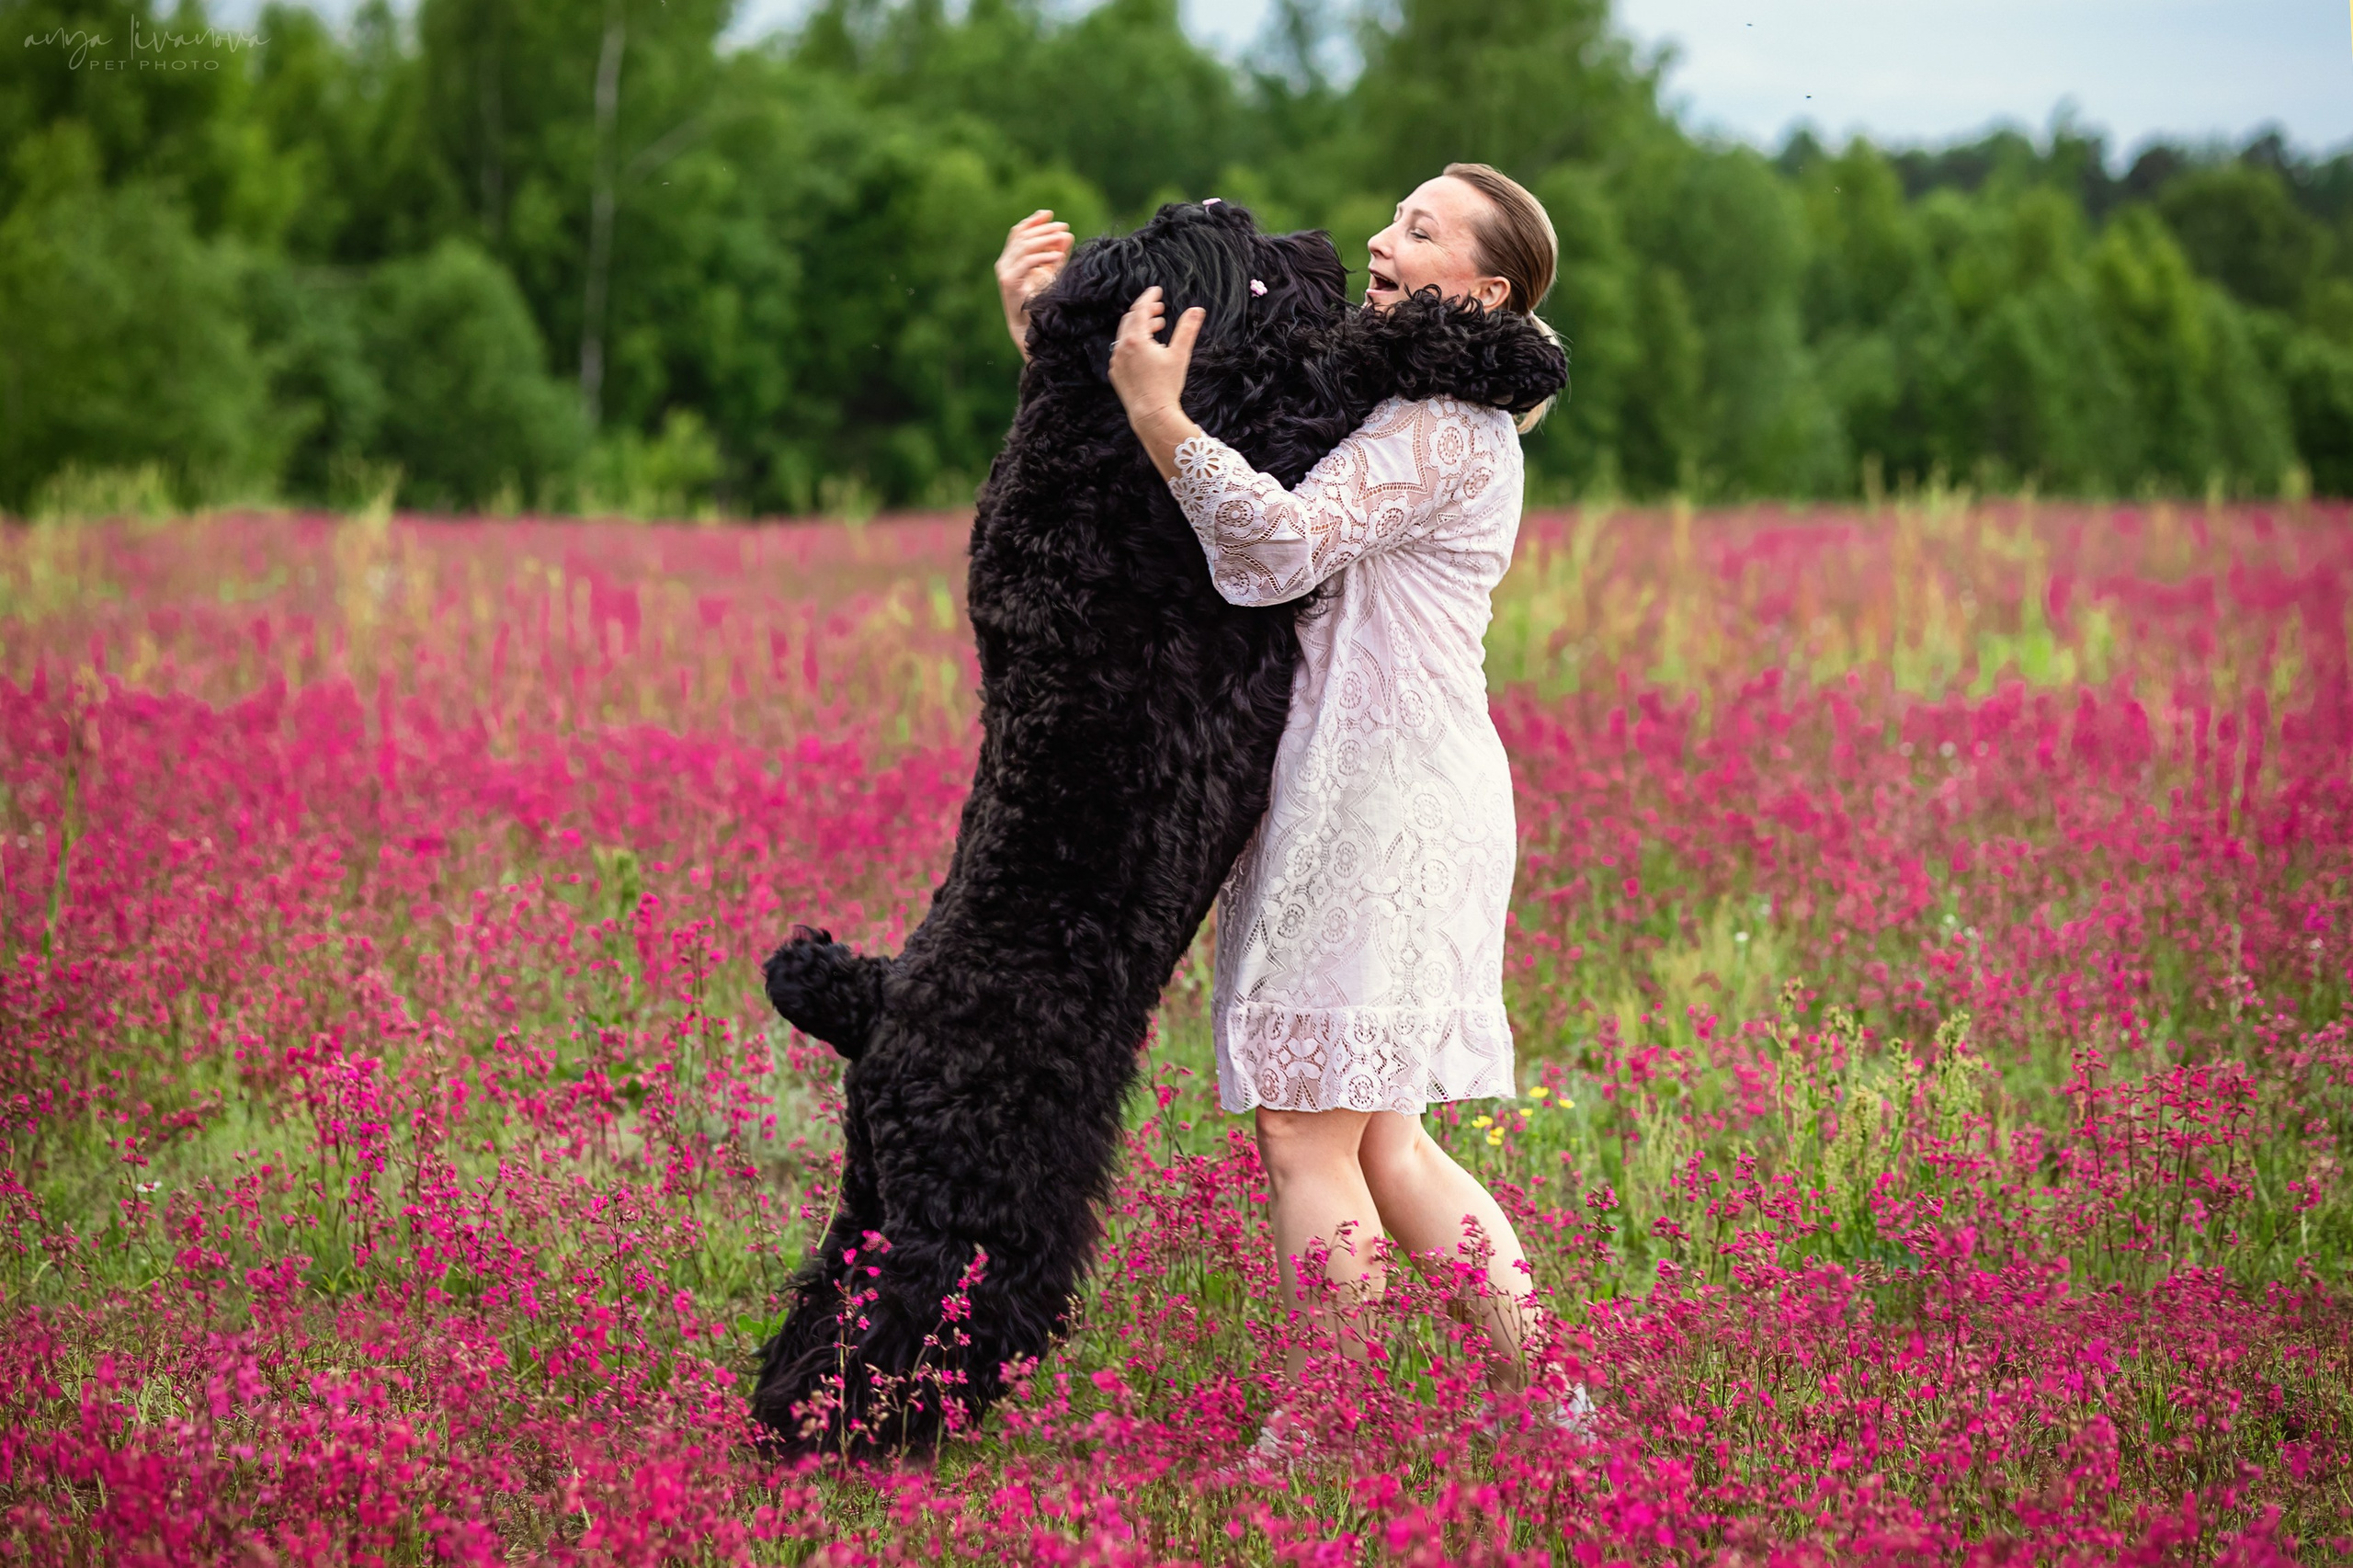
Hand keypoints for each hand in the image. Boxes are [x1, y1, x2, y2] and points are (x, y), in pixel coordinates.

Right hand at [996, 210, 1071, 361]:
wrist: (1033, 330)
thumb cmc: (1042, 304)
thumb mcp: (1051, 273)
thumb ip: (1057, 254)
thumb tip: (1067, 234)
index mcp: (1011, 260)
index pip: (1018, 233)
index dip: (1032, 221)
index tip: (1049, 214)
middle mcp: (1004, 264)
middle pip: (1022, 236)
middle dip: (1044, 229)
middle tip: (1063, 227)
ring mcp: (1005, 273)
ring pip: (1024, 246)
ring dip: (1046, 239)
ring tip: (1063, 236)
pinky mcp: (1009, 282)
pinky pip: (1027, 263)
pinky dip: (1043, 256)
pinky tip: (1058, 255)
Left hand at [1109, 287, 1204, 477]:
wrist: (1151, 414)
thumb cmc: (1166, 386)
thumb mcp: (1180, 355)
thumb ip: (1187, 329)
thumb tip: (1197, 310)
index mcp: (1136, 340)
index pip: (1140, 309)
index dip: (1149, 297)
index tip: (1157, 290)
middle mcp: (1121, 348)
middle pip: (1131, 320)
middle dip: (1145, 312)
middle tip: (1160, 311)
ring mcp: (1116, 361)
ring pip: (1126, 335)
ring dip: (1141, 328)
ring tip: (1157, 329)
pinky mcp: (1116, 373)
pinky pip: (1122, 351)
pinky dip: (1133, 344)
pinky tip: (1147, 351)